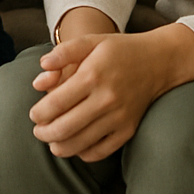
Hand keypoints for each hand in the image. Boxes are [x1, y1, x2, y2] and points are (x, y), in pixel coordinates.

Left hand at [29, 22, 193, 162]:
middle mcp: (106, 99)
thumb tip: (40, 69)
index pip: (55, 104)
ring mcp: (119, 117)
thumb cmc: (119, 50)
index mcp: (92, 75)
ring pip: (80, 144)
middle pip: (64, 128)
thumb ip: (63, 52)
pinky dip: (83, 153)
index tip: (33, 114)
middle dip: (44, 133)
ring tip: (51, 140)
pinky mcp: (129, 130)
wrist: (159, 61)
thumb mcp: (91, 40)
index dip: (38, 113)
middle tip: (38, 131)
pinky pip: (101, 151)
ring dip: (59, 146)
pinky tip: (75, 144)